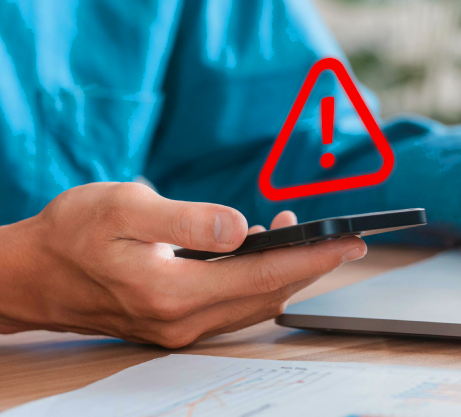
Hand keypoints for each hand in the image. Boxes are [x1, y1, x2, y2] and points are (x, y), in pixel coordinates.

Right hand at [0, 182, 365, 346]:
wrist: (29, 274)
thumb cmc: (71, 233)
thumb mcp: (124, 208)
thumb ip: (186, 220)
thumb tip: (241, 228)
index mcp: (174, 292)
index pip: (265, 276)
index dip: (314, 258)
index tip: (351, 242)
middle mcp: (183, 321)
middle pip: (268, 295)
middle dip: (310, 265)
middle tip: (339, 237)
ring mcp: (179, 328)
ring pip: (254, 305)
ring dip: (285, 273)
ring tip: (299, 236)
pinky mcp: (174, 324)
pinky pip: (233, 307)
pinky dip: (258, 282)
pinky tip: (260, 254)